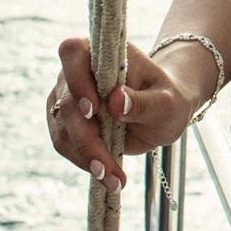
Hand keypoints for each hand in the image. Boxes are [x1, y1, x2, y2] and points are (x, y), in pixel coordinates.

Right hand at [45, 35, 206, 190]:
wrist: (163, 112)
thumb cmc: (167, 100)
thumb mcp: (166, 103)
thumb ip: (143, 102)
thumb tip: (116, 101)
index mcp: (104, 54)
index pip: (73, 52)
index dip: (77, 80)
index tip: (93, 111)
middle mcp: (78, 71)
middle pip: (67, 103)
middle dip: (87, 140)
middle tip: (108, 167)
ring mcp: (67, 96)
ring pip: (63, 128)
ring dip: (86, 157)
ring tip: (113, 179)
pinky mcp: (65, 120)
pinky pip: (64, 143)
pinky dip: (83, 161)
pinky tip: (106, 174)